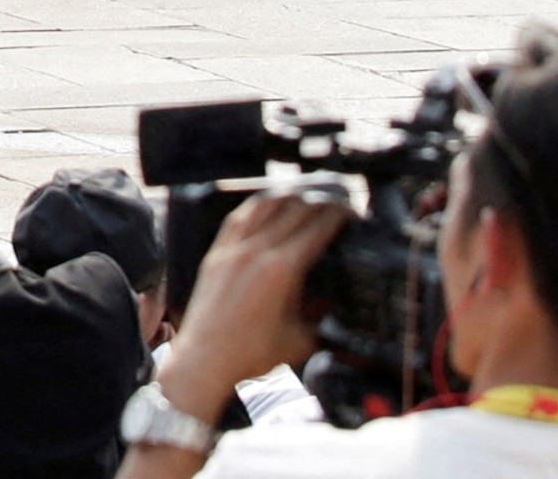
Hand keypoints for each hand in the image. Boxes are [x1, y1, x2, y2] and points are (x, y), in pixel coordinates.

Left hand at [155, 188, 349, 421]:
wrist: (205, 359)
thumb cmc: (253, 355)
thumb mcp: (303, 338)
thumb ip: (323, 315)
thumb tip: (336, 300)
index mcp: (282, 269)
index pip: (317, 226)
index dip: (339, 215)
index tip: (352, 213)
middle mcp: (256, 250)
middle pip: (295, 209)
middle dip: (321, 203)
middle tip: (337, 206)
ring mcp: (232, 248)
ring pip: (264, 205)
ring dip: (289, 197)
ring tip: (306, 199)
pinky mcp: (215, 253)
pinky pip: (239, 216)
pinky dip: (258, 206)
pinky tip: (267, 206)